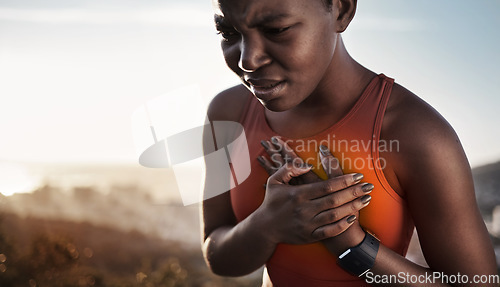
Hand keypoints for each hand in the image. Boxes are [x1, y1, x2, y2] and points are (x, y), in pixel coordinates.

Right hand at [258, 137, 372, 254]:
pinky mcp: (309, 236)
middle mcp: (304, 209)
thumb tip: (307, 165)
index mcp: (298, 194)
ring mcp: (307, 224)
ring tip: (366, 199)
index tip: (358, 176)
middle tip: (369, 186)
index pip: (326, 186)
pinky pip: (329, 231)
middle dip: (354, 192)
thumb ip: (289, 169)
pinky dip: (342, 225)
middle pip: (334, 200)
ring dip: (352, 207)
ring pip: (335, 215)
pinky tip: (353, 217)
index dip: (344, 181)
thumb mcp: (274, 181)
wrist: (264, 228)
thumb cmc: (271, 201)